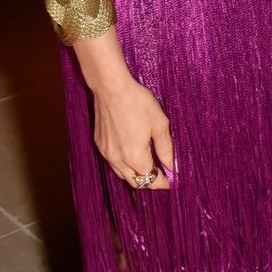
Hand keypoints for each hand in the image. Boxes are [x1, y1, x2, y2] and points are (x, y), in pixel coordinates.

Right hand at [89, 73, 173, 190]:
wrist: (112, 89)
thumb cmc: (138, 103)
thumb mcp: (160, 124)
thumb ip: (166, 149)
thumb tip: (172, 166)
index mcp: (134, 157)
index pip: (150, 180)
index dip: (163, 182)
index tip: (172, 180)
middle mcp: (117, 159)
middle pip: (135, 182)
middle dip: (149, 182)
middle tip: (163, 175)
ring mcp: (106, 153)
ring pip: (122, 173)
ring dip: (136, 174)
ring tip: (150, 164)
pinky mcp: (100, 145)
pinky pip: (113, 162)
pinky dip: (124, 164)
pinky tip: (133, 153)